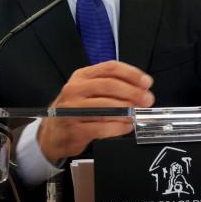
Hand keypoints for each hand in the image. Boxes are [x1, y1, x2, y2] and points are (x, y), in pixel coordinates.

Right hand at [38, 61, 153, 163]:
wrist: (52, 134)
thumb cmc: (76, 110)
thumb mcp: (87, 91)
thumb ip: (110, 86)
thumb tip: (141, 89)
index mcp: (81, 76)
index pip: (109, 68)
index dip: (131, 74)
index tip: (147, 82)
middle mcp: (74, 89)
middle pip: (109, 85)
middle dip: (133, 92)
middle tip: (148, 100)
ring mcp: (72, 110)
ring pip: (106, 107)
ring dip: (127, 111)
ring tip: (138, 114)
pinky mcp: (75, 129)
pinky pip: (102, 127)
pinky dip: (119, 128)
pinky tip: (127, 127)